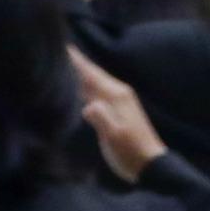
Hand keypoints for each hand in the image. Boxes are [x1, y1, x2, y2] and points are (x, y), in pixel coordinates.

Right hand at [70, 49, 168, 181]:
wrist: (150, 164)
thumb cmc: (131, 151)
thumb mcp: (114, 136)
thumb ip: (101, 118)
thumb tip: (88, 105)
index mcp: (116, 96)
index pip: (91, 73)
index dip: (76, 61)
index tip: (62, 46)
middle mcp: (118, 93)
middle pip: (93, 73)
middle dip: (76, 62)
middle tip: (58, 48)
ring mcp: (119, 101)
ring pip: (95, 81)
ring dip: (81, 72)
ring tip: (65, 62)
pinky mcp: (118, 110)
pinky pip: (98, 91)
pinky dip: (86, 85)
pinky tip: (79, 86)